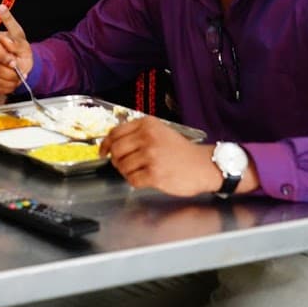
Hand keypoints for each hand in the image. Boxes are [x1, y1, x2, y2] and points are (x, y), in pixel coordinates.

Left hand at [100, 117, 219, 195]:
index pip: (115, 133)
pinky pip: (132, 180)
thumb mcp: (160, 132)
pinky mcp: (155, 174)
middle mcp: (148, 138)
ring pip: (123, 166)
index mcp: (147, 125)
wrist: (204, 166)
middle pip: (116, 150)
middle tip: (122, 165)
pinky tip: (145, 179)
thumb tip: (113, 143)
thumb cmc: (181, 151)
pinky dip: (135, 182)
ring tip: (139, 171)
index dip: (105, 144)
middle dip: (116, 160)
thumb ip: (138, 134)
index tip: (103, 151)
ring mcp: (151, 156)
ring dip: (127, 172)